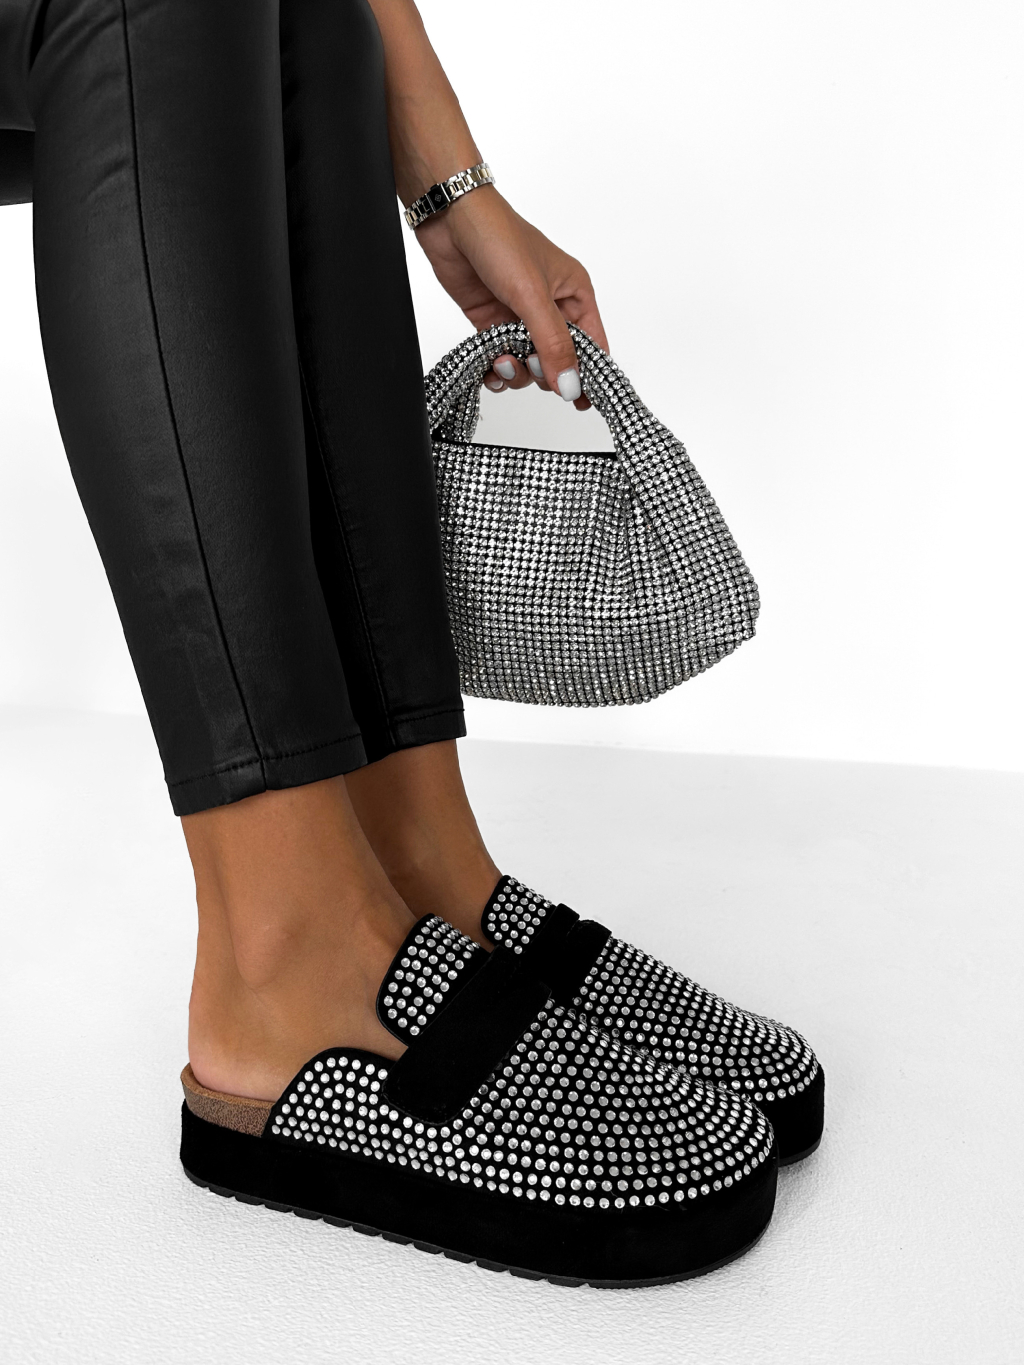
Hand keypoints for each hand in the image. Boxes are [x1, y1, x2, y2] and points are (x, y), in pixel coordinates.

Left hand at [414, 186, 608, 409]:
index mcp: (574, 294)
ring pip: (528, 365)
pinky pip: (502, 359)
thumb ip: (552, 344)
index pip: (592, 345)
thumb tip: (570, 385)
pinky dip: (496, 370)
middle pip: (558, 361)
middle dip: (543, 371)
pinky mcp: (492, 323)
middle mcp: (550, 307)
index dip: (589, 375)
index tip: (581, 402)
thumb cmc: (500, 239)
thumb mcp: (532, 295)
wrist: (450, 220)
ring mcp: (520, 317)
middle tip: (530, 363)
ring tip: (501, 360)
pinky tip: (490, 368)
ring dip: (516, 372)